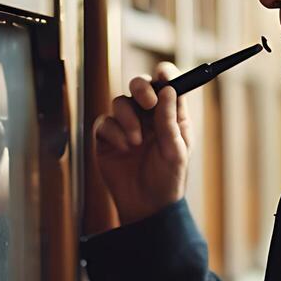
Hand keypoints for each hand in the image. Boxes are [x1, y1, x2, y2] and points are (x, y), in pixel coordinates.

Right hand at [91, 61, 188, 225]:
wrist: (146, 205)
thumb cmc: (167, 178)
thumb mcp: (175, 150)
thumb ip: (170, 119)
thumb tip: (167, 89)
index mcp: (170, 114)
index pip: (167, 84)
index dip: (165, 74)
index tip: (162, 74)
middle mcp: (147, 115)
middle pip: (139, 85)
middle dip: (141, 88)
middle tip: (147, 102)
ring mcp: (125, 125)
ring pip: (119, 102)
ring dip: (128, 118)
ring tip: (136, 141)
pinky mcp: (106, 137)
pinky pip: (105, 122)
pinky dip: (114, 132)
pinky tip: (125, 149)